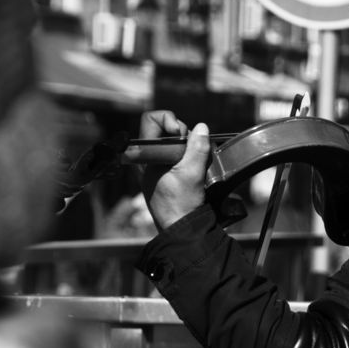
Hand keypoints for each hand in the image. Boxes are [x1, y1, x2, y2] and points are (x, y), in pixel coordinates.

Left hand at [139, 110, 209, 230]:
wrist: (181, 227)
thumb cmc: (180, 204)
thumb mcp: (191, 173)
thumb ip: (197, 148)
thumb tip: (202, 127)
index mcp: (146, 155)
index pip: (151, 120)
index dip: (169, 120)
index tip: (180, 134)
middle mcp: (150, 157)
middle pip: (167, 129)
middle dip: (183, 135)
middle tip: (191, 151)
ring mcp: (159, 165)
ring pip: (176, 142)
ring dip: (189, 147)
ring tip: (196, 162)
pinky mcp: (168, 172)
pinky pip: (180, 154)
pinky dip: (190, 156)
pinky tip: (196, 168)